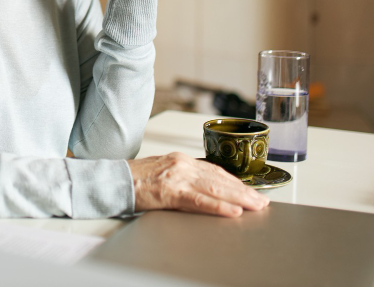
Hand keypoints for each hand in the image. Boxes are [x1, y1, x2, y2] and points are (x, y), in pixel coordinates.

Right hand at [128, 152, 269, 216]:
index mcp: (181, 160)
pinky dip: (218, 206)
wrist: (112, 180)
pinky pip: (199, 200)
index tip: (250, 191)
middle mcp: (182, 165)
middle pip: (220, 178)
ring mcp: (177, 177)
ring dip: (238, 198)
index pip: (215, 170)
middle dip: (243, 191)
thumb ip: (183, 178)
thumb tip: (203, 190)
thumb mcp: (163, 172)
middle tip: (261, 201)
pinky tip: (232, 211)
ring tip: (255, 206)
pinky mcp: (169, 191)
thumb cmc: (134, 180)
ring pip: (215, 188)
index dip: (235, 182)